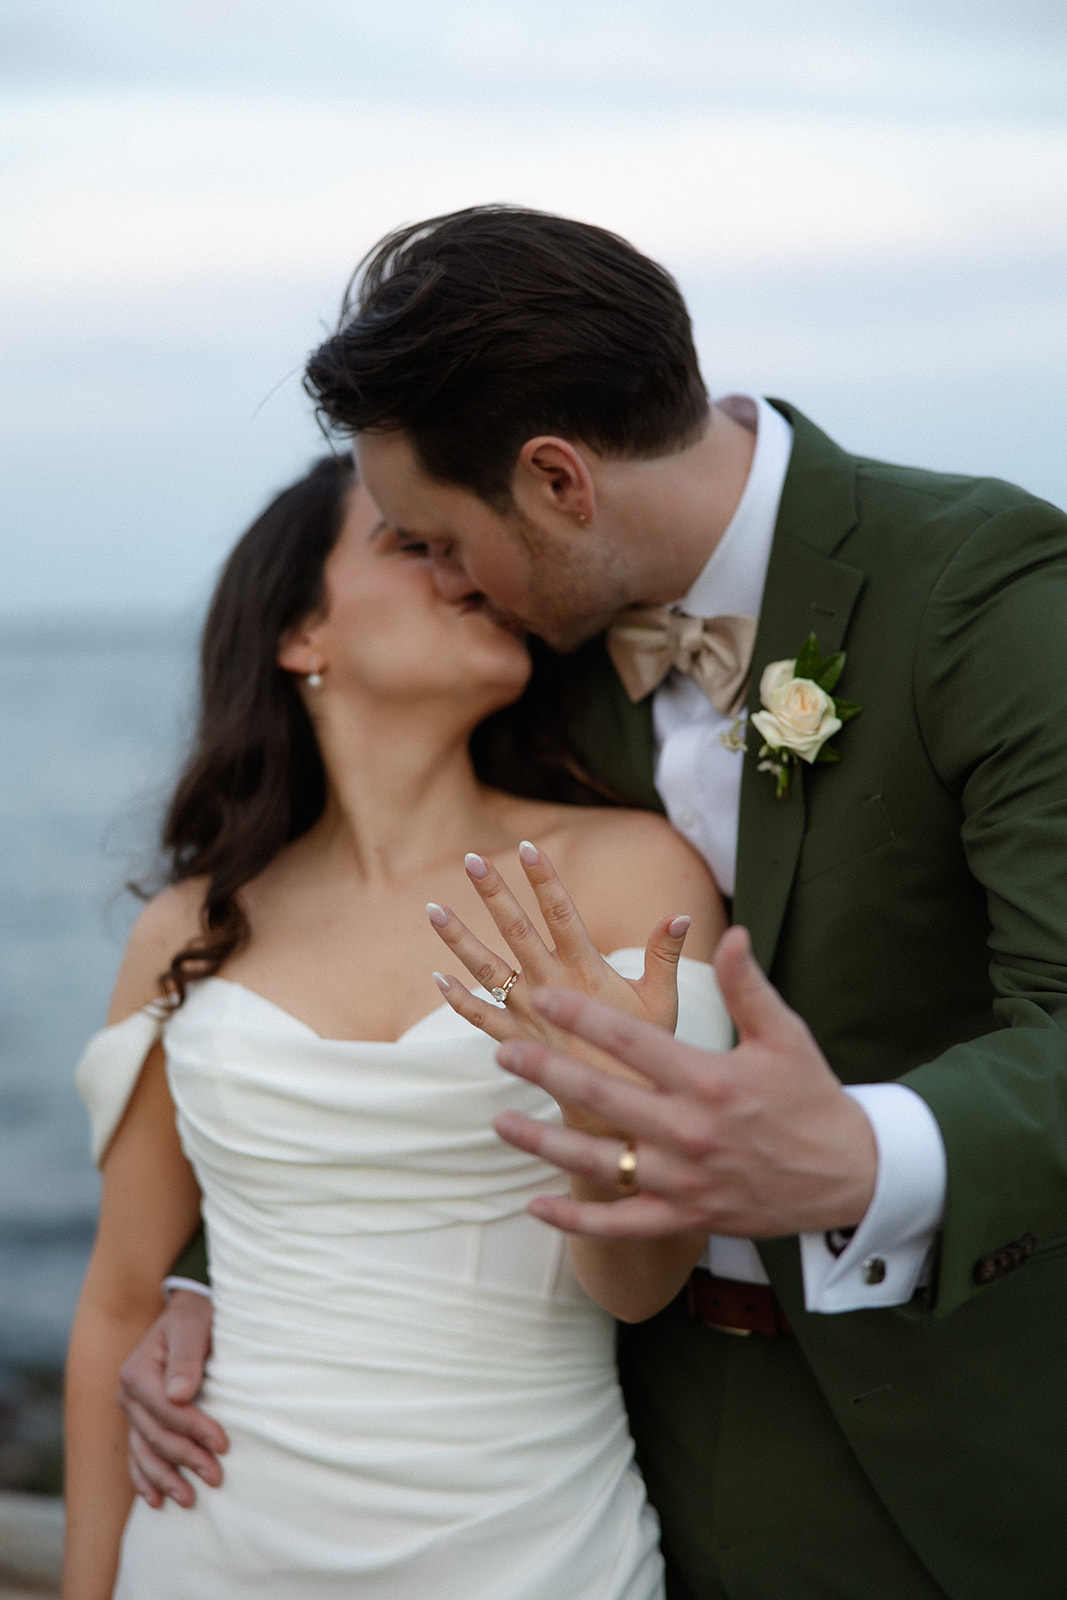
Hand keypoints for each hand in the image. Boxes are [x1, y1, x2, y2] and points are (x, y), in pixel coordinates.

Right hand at [116, 1291, 227, 1507]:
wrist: (187, 1315)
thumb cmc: (195, 1318)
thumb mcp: (194, 1326)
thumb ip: (187, 1358)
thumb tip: (179, 1395)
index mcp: (137, 1371)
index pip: (165, 1410)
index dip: (194, 1429)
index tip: (223, 1444)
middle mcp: (127, 1394)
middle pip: (156, 1435)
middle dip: (186, 1458)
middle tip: (217, 1476)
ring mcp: (130, 1411)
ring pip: (143, 1453)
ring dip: (165, 1479)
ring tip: (189, 1500)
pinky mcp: (138, 1421)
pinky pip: (136, 1455)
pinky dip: (144, 1479)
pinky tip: (156, 1501)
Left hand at [427, 840, 691, 1112]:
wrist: (616, 1116)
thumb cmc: (644, 1057)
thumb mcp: (661, 1002)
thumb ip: (665, 954)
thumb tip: (680, 914)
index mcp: (586, 972)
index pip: (563, 914)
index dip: (545, 881)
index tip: (529, 848)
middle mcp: (551, 988)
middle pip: (516, 931)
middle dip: (494, 894)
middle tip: (471, 860)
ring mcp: (527, 1015)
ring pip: (486, 970)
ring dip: (458, 939)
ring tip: (431, 909)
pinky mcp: (513, 1041)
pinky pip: (478, 1017)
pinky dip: (457, 999)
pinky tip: (437, 978)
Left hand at [492, 925, 877, 1239]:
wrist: (851, 1176)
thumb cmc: (811, 1097)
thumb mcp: (785, 1035)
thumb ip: (748, 986)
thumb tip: (733, 931)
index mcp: (709, 1079)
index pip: (632, 1041)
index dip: (582, 1017)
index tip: (543, 998)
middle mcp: (690, 1131)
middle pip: (602, 1098)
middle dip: (546, 1073)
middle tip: (505, 1053)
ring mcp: (684, 1180)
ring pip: (600, 1163)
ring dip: (544, 1145)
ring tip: (501, 1123)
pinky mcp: (686, 1217)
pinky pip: (622, 1223)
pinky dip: (579, 1220)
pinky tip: (537, 1206)